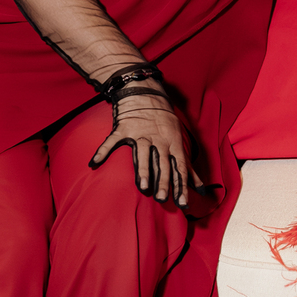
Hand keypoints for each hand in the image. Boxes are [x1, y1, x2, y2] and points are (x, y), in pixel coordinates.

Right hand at [89, 87, 199, 204]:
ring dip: (143, 170)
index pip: (180, 167)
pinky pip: (112, 140)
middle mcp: (158, 140)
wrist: (147, 93)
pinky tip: (95, 162)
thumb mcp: (179, 142)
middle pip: (162, 163)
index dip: (182, 185)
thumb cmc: (166, 122)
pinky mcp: (124, 127)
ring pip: (142, 154)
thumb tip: (201, 189)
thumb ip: (188, 167)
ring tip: (142, 186)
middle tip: (163, 199)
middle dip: (163, 181)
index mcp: (173, 144)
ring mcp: (141, 133)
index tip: (183, 203)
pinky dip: (102, 150)